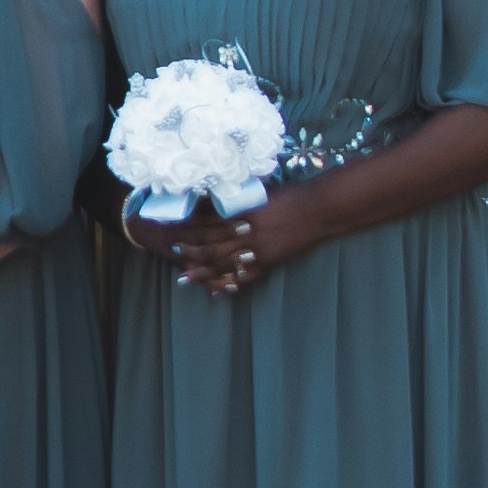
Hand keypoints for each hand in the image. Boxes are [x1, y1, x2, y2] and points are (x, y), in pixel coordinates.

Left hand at [174, 178, 331, 297]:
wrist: (316, 209)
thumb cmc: (289, 198)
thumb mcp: (259, 196)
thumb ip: (237, 202)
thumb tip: (214, 204)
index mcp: (241, 212)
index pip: (207, 220)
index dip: (188, 225)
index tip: (172, 226)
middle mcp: (245, 231)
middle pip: (210, 243)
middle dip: (190, 248)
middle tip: (171, 251)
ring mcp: (257, 249)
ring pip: (222, 262)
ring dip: (202, 270)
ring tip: (185, 276)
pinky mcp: (268, 261)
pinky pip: (244, 277)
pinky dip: (230, 284)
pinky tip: (217, 291)